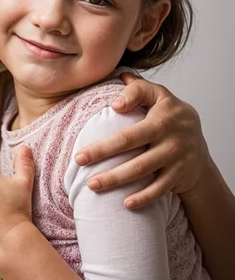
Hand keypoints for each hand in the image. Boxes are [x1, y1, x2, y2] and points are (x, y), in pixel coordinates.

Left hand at [75, 73, 210, 208]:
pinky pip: (158, 189)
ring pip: (141, 169)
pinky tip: (124, 203)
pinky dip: (142, 198)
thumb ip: (139, 88)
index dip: (129, 100)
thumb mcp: (160, 97)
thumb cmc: (170, 118)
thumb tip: (119, 76)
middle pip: (131, 141)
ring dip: (115, 178)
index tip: (111, 107)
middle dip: (102, 151)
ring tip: (92, 184)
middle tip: (79, 159)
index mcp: (161, 112)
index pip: (142, 99)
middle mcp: (169, 133)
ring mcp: (175, 156)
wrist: (199, 147)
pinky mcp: (178, 176)